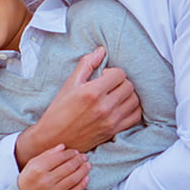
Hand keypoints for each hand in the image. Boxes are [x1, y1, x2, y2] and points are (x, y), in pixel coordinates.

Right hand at [15, 47, 142, 166]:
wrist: (54, 138)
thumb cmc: (59, 111)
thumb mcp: (69, 84)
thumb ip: (86, 65)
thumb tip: (101, 51)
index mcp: (92, 92)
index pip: (119, 74)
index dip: (113, 72)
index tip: (104, 76)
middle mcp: (104, 107)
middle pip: (128, 86)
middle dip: (121, 82)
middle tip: (110, 85)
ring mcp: (110, 121)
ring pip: (134, 100)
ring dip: (127, 95)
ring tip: (116, 95)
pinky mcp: (113, 131)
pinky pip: (135, 116)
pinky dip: (132, 109)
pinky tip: (122, 106)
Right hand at [17, 144, 90, 189]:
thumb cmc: (28, 180)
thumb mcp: (32, 164)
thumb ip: (47, 154)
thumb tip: (63, 147)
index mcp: (38, 169)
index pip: (60, 157)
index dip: (70, 153)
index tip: (75, 152)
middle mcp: (45, 181)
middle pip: (68, 167)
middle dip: (79, 160)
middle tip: (84, 157)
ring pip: (73, 179)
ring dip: (83, 170)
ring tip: (87, 166)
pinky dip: (82, 185)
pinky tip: (86, 178)